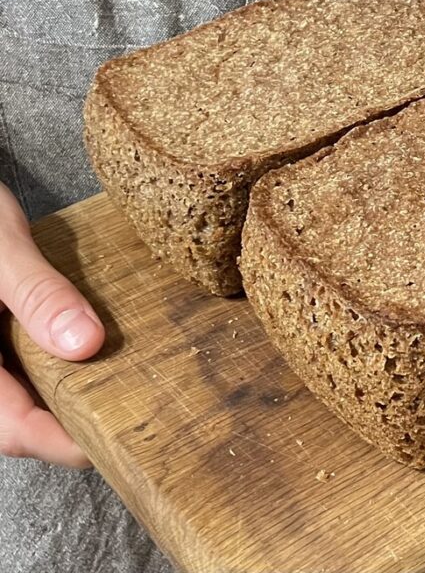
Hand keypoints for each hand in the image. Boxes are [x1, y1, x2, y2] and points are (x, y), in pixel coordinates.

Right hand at [0, 182, 104, 465]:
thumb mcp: (1, 250)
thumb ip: (37, 295)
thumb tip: (85, 344)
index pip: (10, 428)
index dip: (61, 444)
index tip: (114, 443)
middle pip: (21, 417)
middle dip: (77, 426)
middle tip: (141, 422)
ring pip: (29, 393)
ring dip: (74, 397)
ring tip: (132, 392)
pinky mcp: (4, 337)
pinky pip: (31, 364)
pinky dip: (65, 367)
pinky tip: (103, 354)